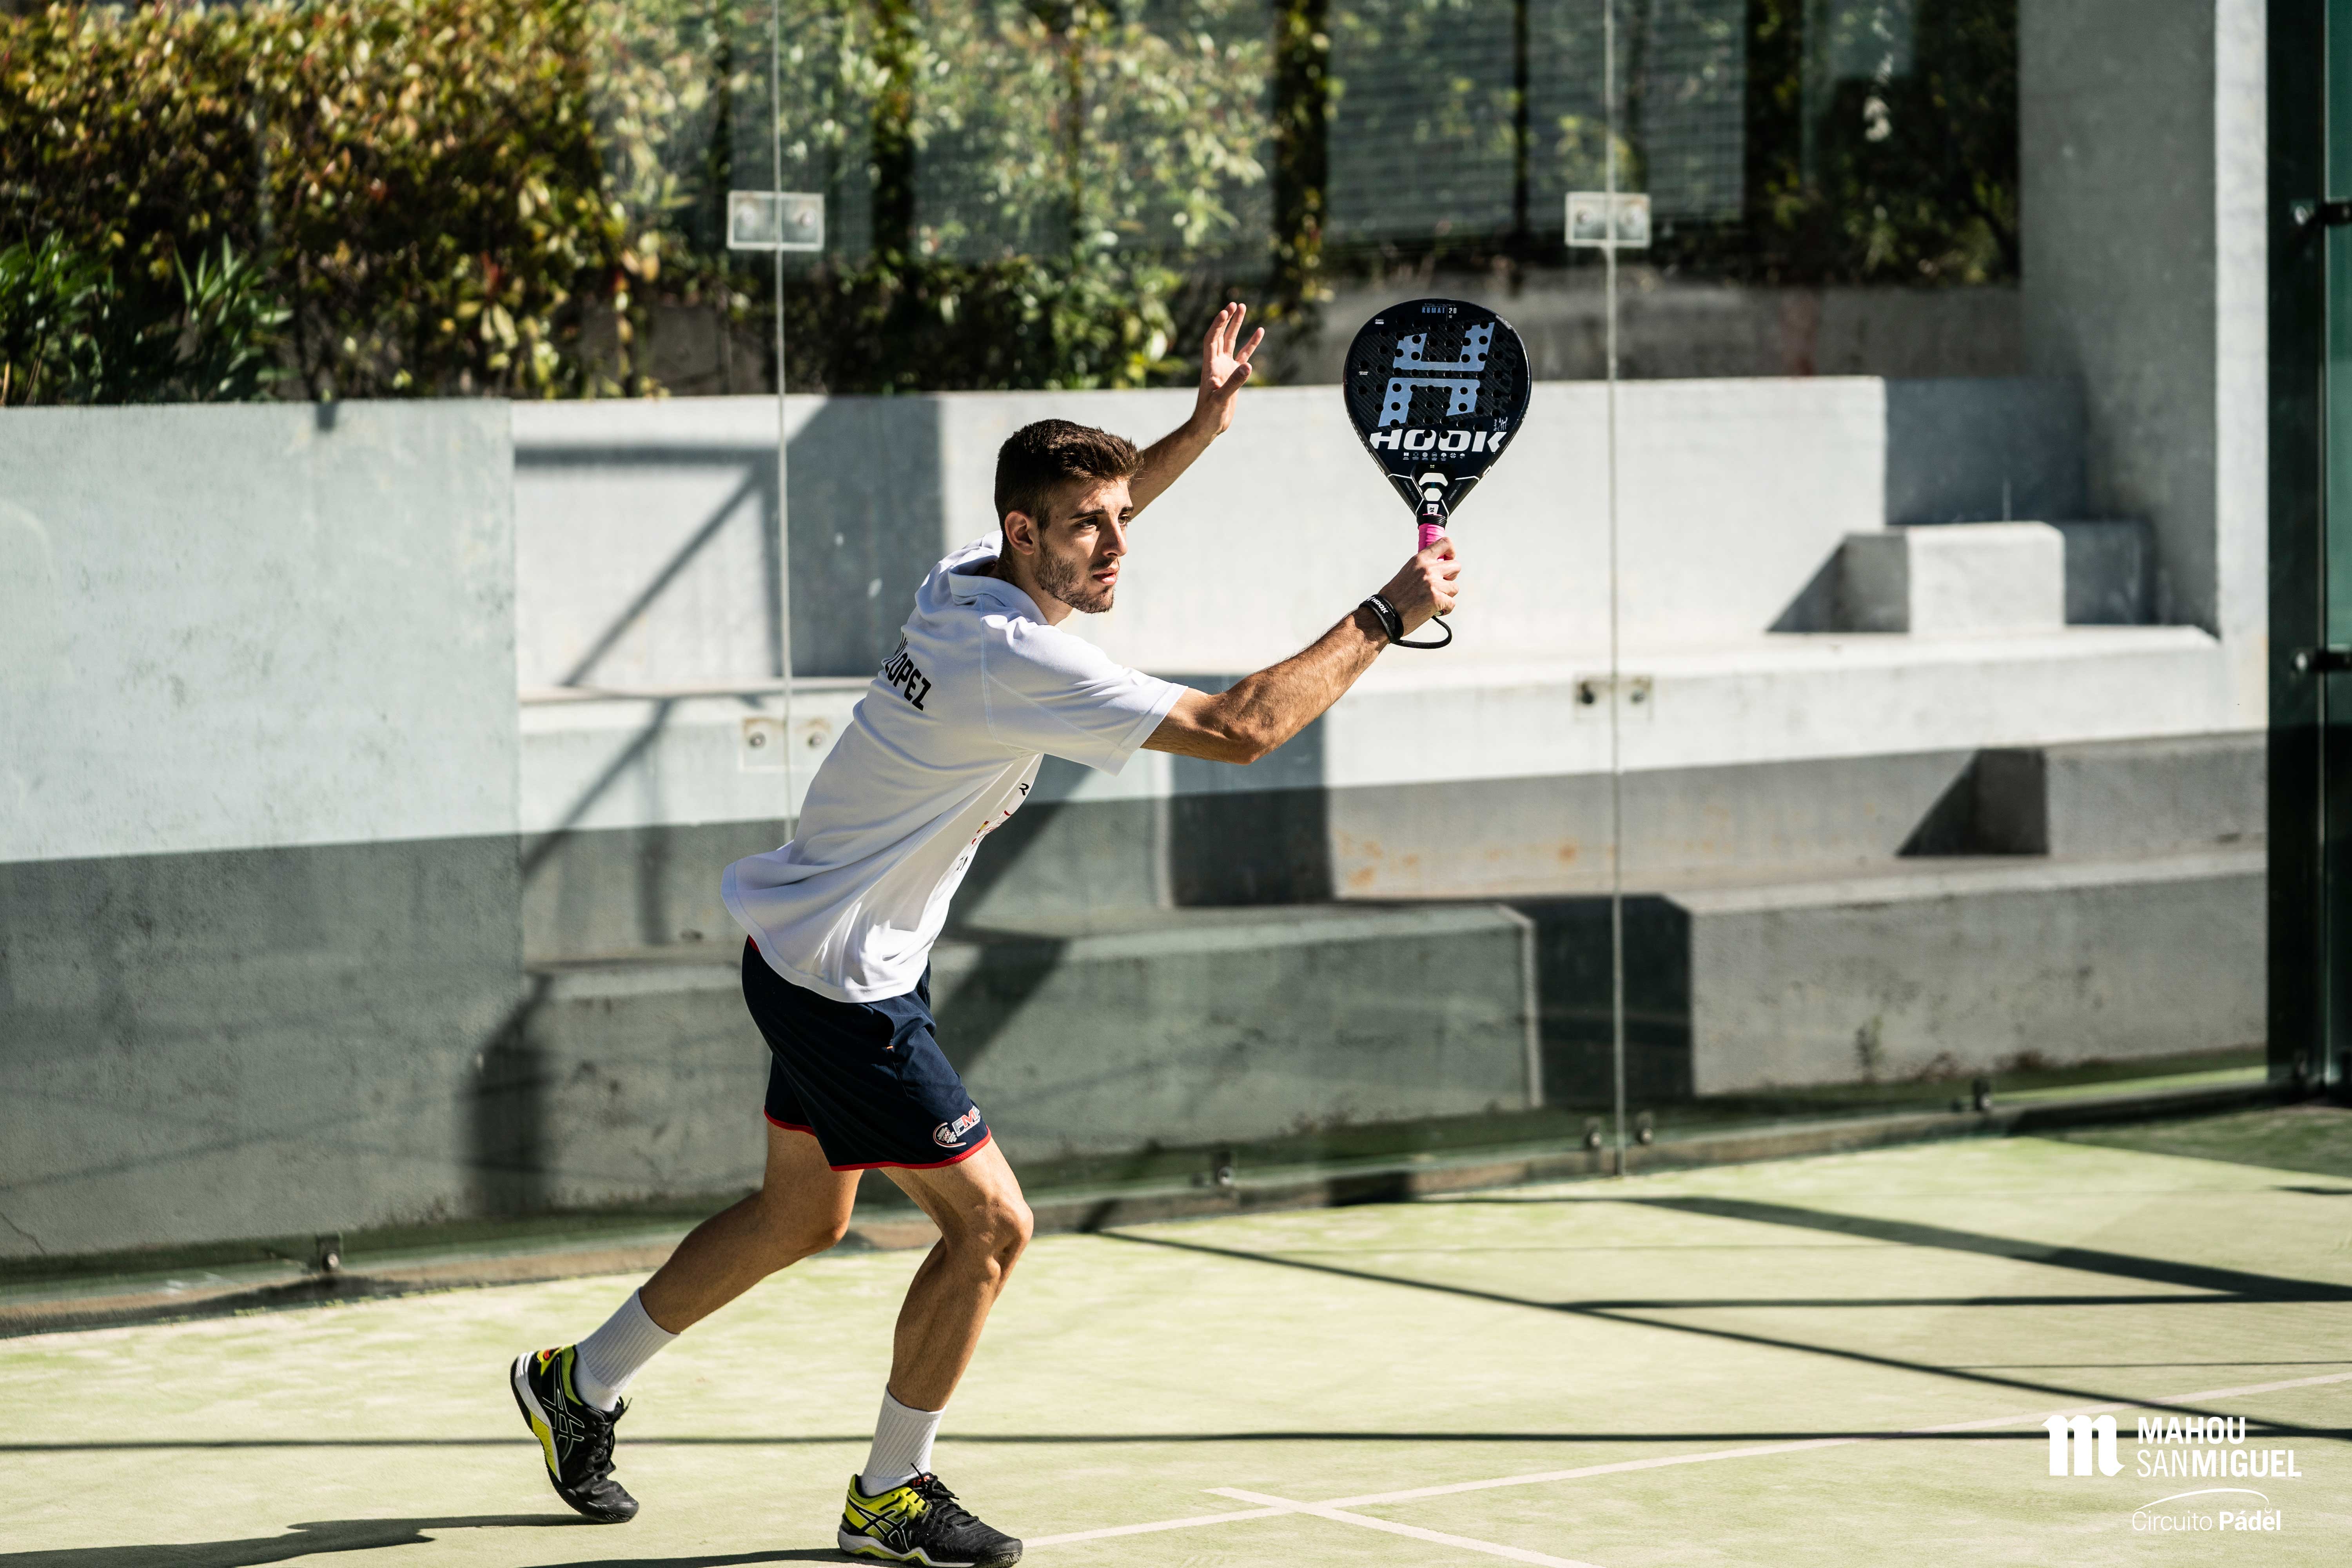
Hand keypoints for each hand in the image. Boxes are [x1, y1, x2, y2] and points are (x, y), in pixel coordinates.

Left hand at [1191, 302, 1261, 437]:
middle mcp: (1216, 363)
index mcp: (1210, 366)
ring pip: (1232, 341)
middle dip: (1227, 319)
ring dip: (1237, 325)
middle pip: (1221, 335)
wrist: (1209, 426)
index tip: (1225, 311)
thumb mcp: (1221, 399)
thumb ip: (1234, 382)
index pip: (1211, 339)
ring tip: (1243, 307)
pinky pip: (1243, 355)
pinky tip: (1260, 332)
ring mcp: (1225, 367)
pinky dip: (1251, 343)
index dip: (1217, 325)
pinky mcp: (1234, 374)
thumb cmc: (1209, 414)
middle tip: (1235, 303)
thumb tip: (1248, 366)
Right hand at [1378, 538, 1460, 633]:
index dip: (1451, 552)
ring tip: (1433, 600)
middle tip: (1440, 585)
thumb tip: (1439, 566)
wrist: (1385, 613)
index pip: (1445, 543)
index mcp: (1420, 559)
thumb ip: (1423, 567)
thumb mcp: (1407, 572)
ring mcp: (1433, 584)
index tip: (1448, 560)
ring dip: (1446, 596)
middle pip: (1456, 566)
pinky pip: (1452, 603)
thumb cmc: (1394, 596)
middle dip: (1451, 577)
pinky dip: (1445, 609)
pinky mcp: (1437, 599)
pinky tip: (1434, 610)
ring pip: (1454, 588)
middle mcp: (1428, 569)